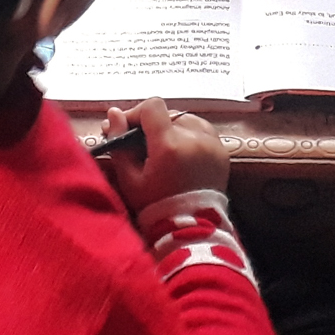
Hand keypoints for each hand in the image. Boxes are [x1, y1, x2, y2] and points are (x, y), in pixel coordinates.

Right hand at [101, 97, 229, 211]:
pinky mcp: (222, 151)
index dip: (136, 113)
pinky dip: (190, 135)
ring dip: (172, 128)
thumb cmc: (156, 206)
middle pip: (168, 113)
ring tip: (162, 148)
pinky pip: (203, 130)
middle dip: (152, 124)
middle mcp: (194, 138)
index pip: (152, 107)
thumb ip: (119, 144)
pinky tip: (181, 151)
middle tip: (140, 141)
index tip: (127, 127)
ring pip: (186, 119)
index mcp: (169, 145)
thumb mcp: (130, 179)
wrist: (191, 228)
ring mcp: (212, 144)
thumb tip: (113, 113)